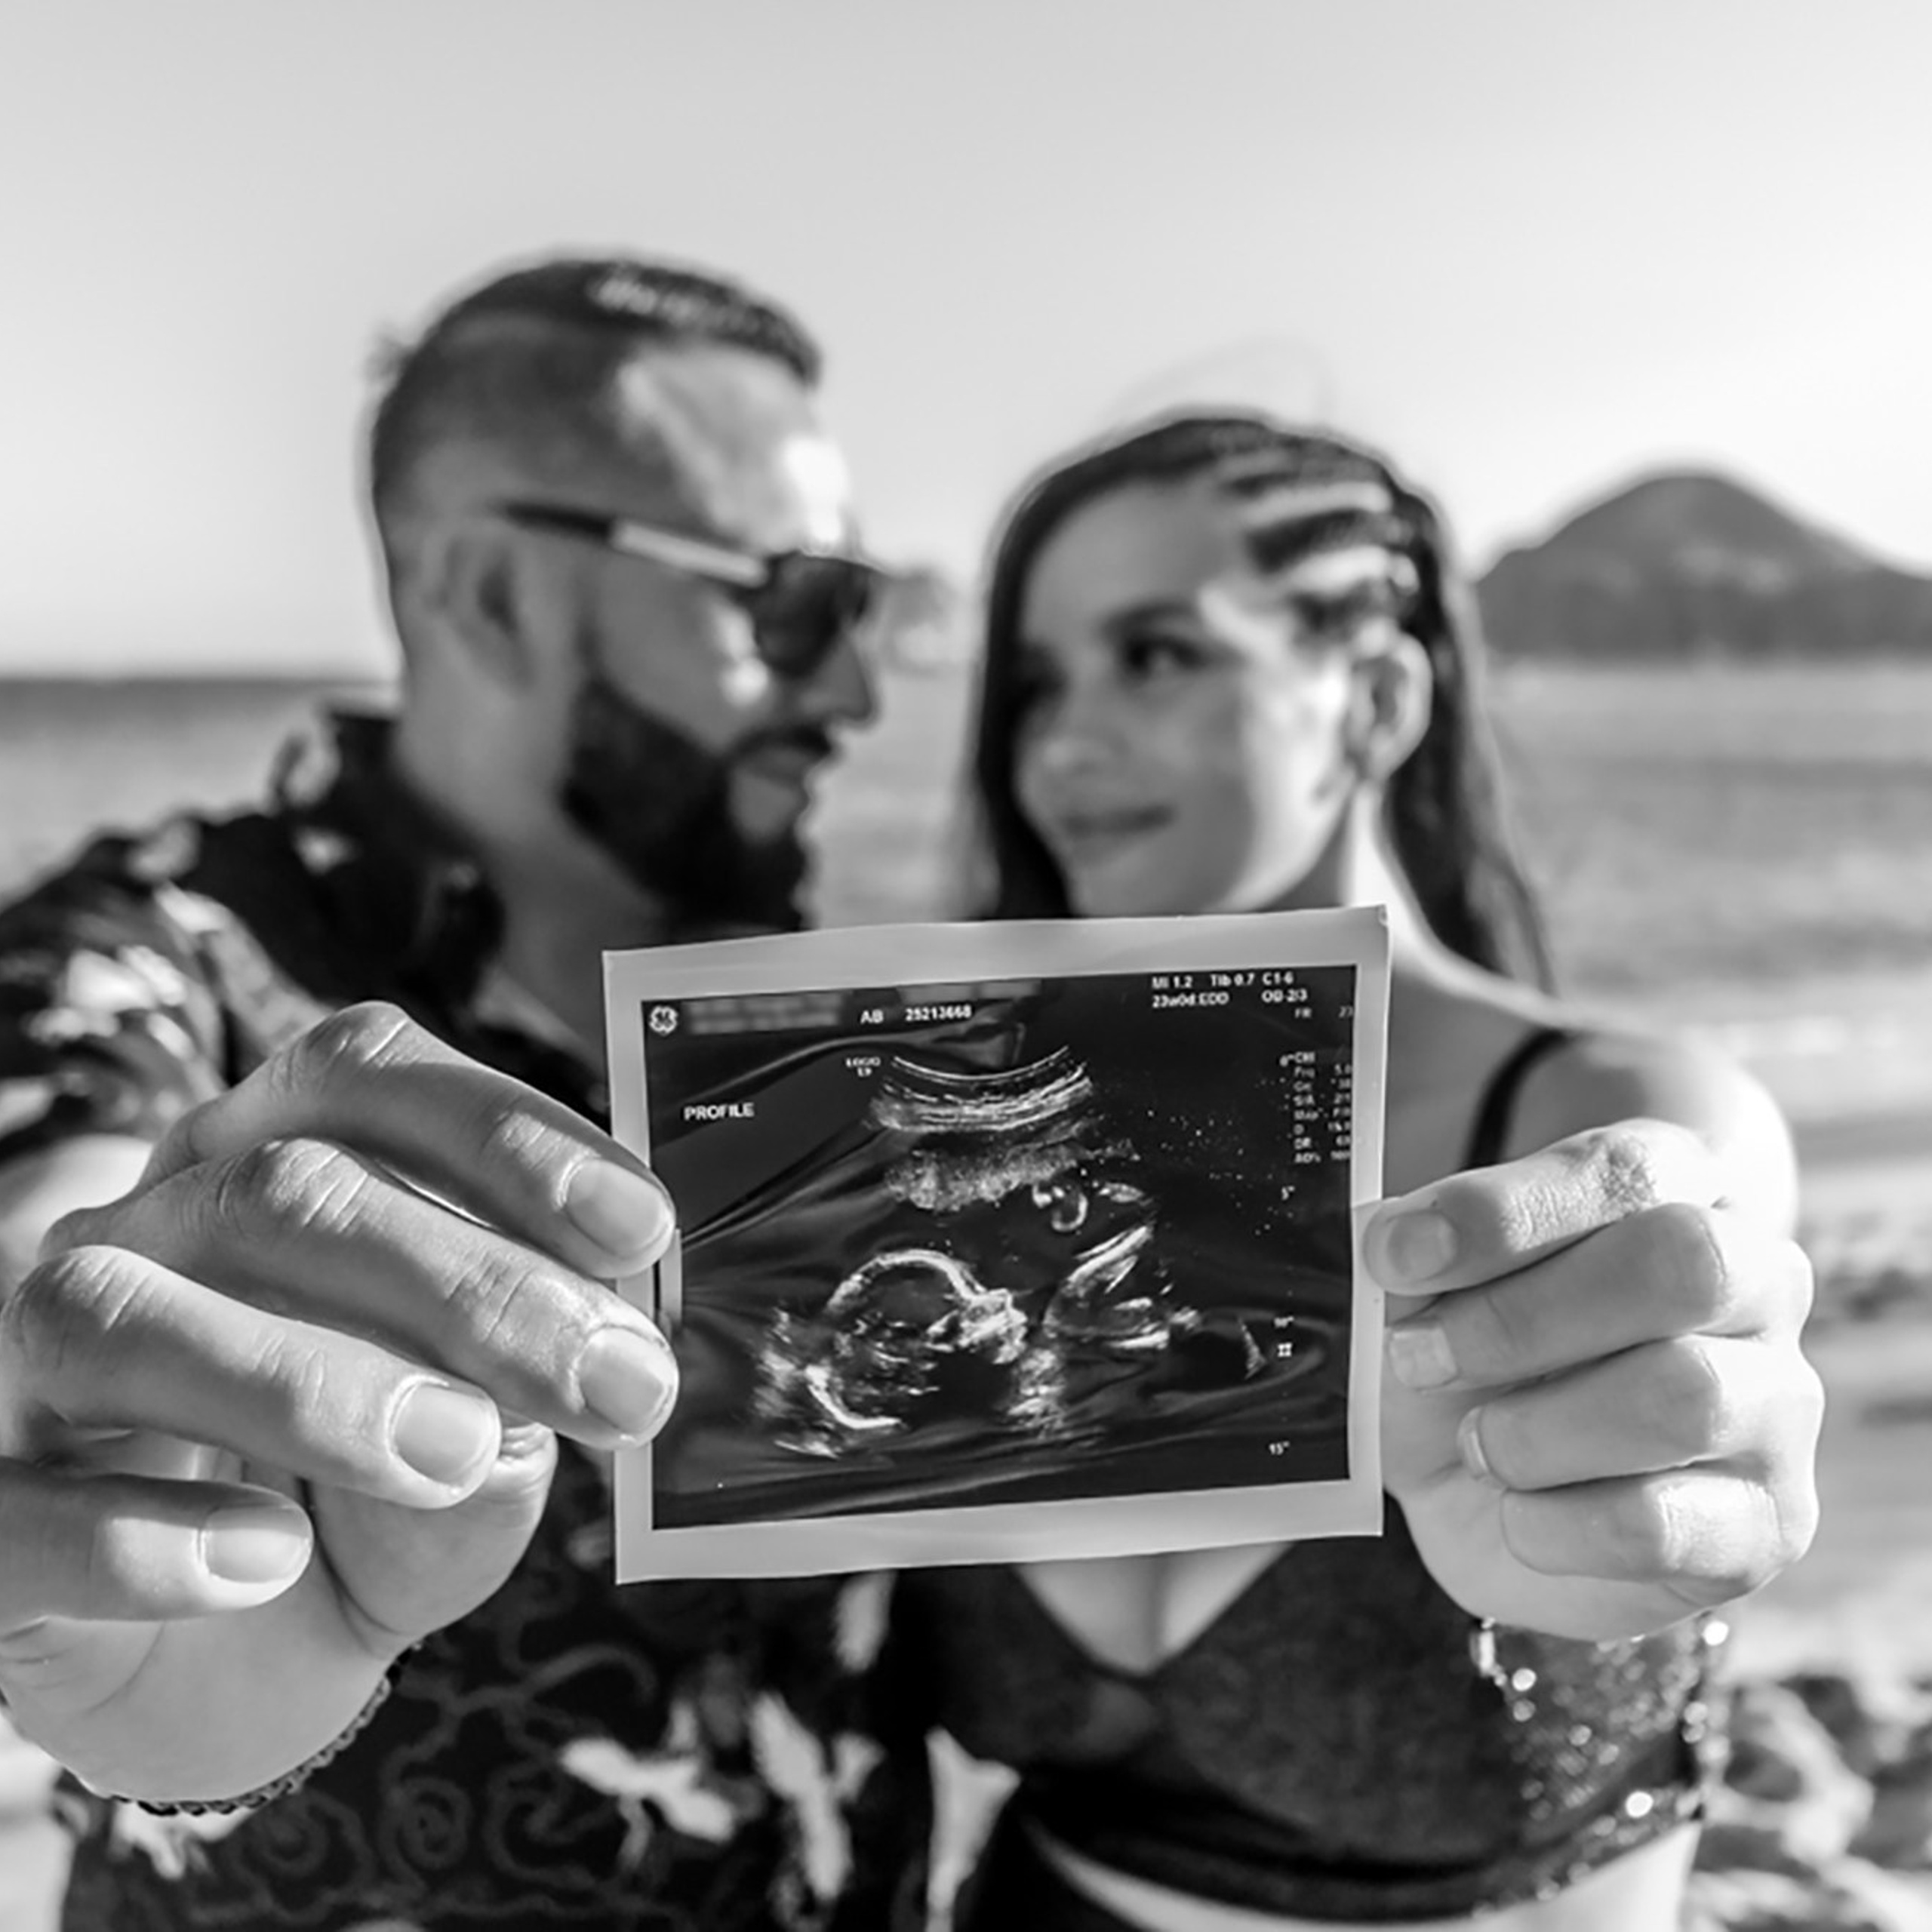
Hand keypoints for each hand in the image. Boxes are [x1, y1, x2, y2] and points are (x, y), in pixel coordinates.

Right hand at [0, 1003, 678, 1801]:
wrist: (218, 1659)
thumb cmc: (365, 1507)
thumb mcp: (474, 1462)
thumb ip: (521, 1417)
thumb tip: (566, 1402)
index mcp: (276, 1163)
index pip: (370, 1080)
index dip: (510, 1136)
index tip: (644, 1229)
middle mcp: (151, 1228)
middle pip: (285, 1193)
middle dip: (471, 1282)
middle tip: (616, 1383)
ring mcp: (37, 1363)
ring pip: (127, 1315)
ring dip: (310, 1379)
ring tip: (462, 1452)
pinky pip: (17, 1506)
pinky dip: (139, 1534)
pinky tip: (262, 1560)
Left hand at [1367, 1117, 1821, 1641]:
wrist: (1480, 1491)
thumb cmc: (1463, 1360)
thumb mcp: (1419, 1294)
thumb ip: (1413, 1254)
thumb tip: (1391, 1243)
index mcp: (1678, 1187)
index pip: (1623, 1171)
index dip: (1500, 1213)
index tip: (1392, 1255)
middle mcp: (1755, 1280)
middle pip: (1684, 1264)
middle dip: (1522, 1319)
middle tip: (1419, 1359)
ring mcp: (1778, 1403)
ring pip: (1685, 1397)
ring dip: (1535, 1429)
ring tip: (1476, 1444)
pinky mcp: (1769, 1522)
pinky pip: (1666, 1524)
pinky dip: (1557, 1525)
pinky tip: (1516, 1513)